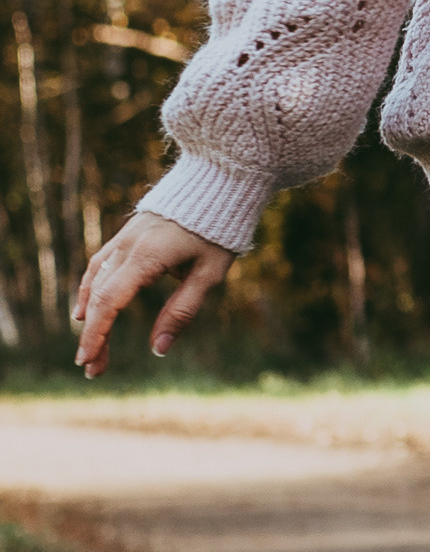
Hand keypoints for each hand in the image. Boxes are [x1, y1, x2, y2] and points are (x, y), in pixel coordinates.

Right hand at [72, 211, 235, 378]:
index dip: (97, 335)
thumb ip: (182, 311)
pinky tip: (87, 308)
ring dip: (90, 315)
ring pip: (96, 280)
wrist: (218, 182)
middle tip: (93, 369)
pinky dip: (91, 289)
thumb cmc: (219, 232)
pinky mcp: (127, 234)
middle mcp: (127, 247)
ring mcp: (124, 238)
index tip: (89, 362)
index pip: (110, 303)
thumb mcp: (209, 275)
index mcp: (146, 258)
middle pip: (100, 297)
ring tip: (91, 346)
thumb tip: (158, 349)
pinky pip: (100, 265)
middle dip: (93, 335)